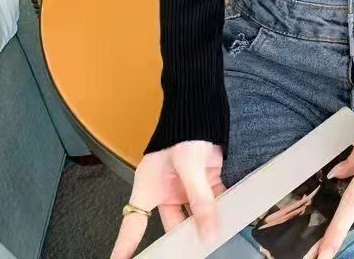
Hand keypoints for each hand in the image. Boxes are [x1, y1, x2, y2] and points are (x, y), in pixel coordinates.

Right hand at [110, 140, 225, 258]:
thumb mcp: (187, 166)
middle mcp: (165, 190)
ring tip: (211, 241)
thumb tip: (208, 232)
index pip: (132, 225)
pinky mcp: (205, 179)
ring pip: (194, 214)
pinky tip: (228, 219)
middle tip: (188, 253)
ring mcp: (186, 186)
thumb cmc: (182, 131)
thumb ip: (199, 199)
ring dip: (204, 225)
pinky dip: (220, 208)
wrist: (200, 108)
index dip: (125, 248)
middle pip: (170, 225)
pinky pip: (212, 199)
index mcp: (148, 188)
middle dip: (179, 241)